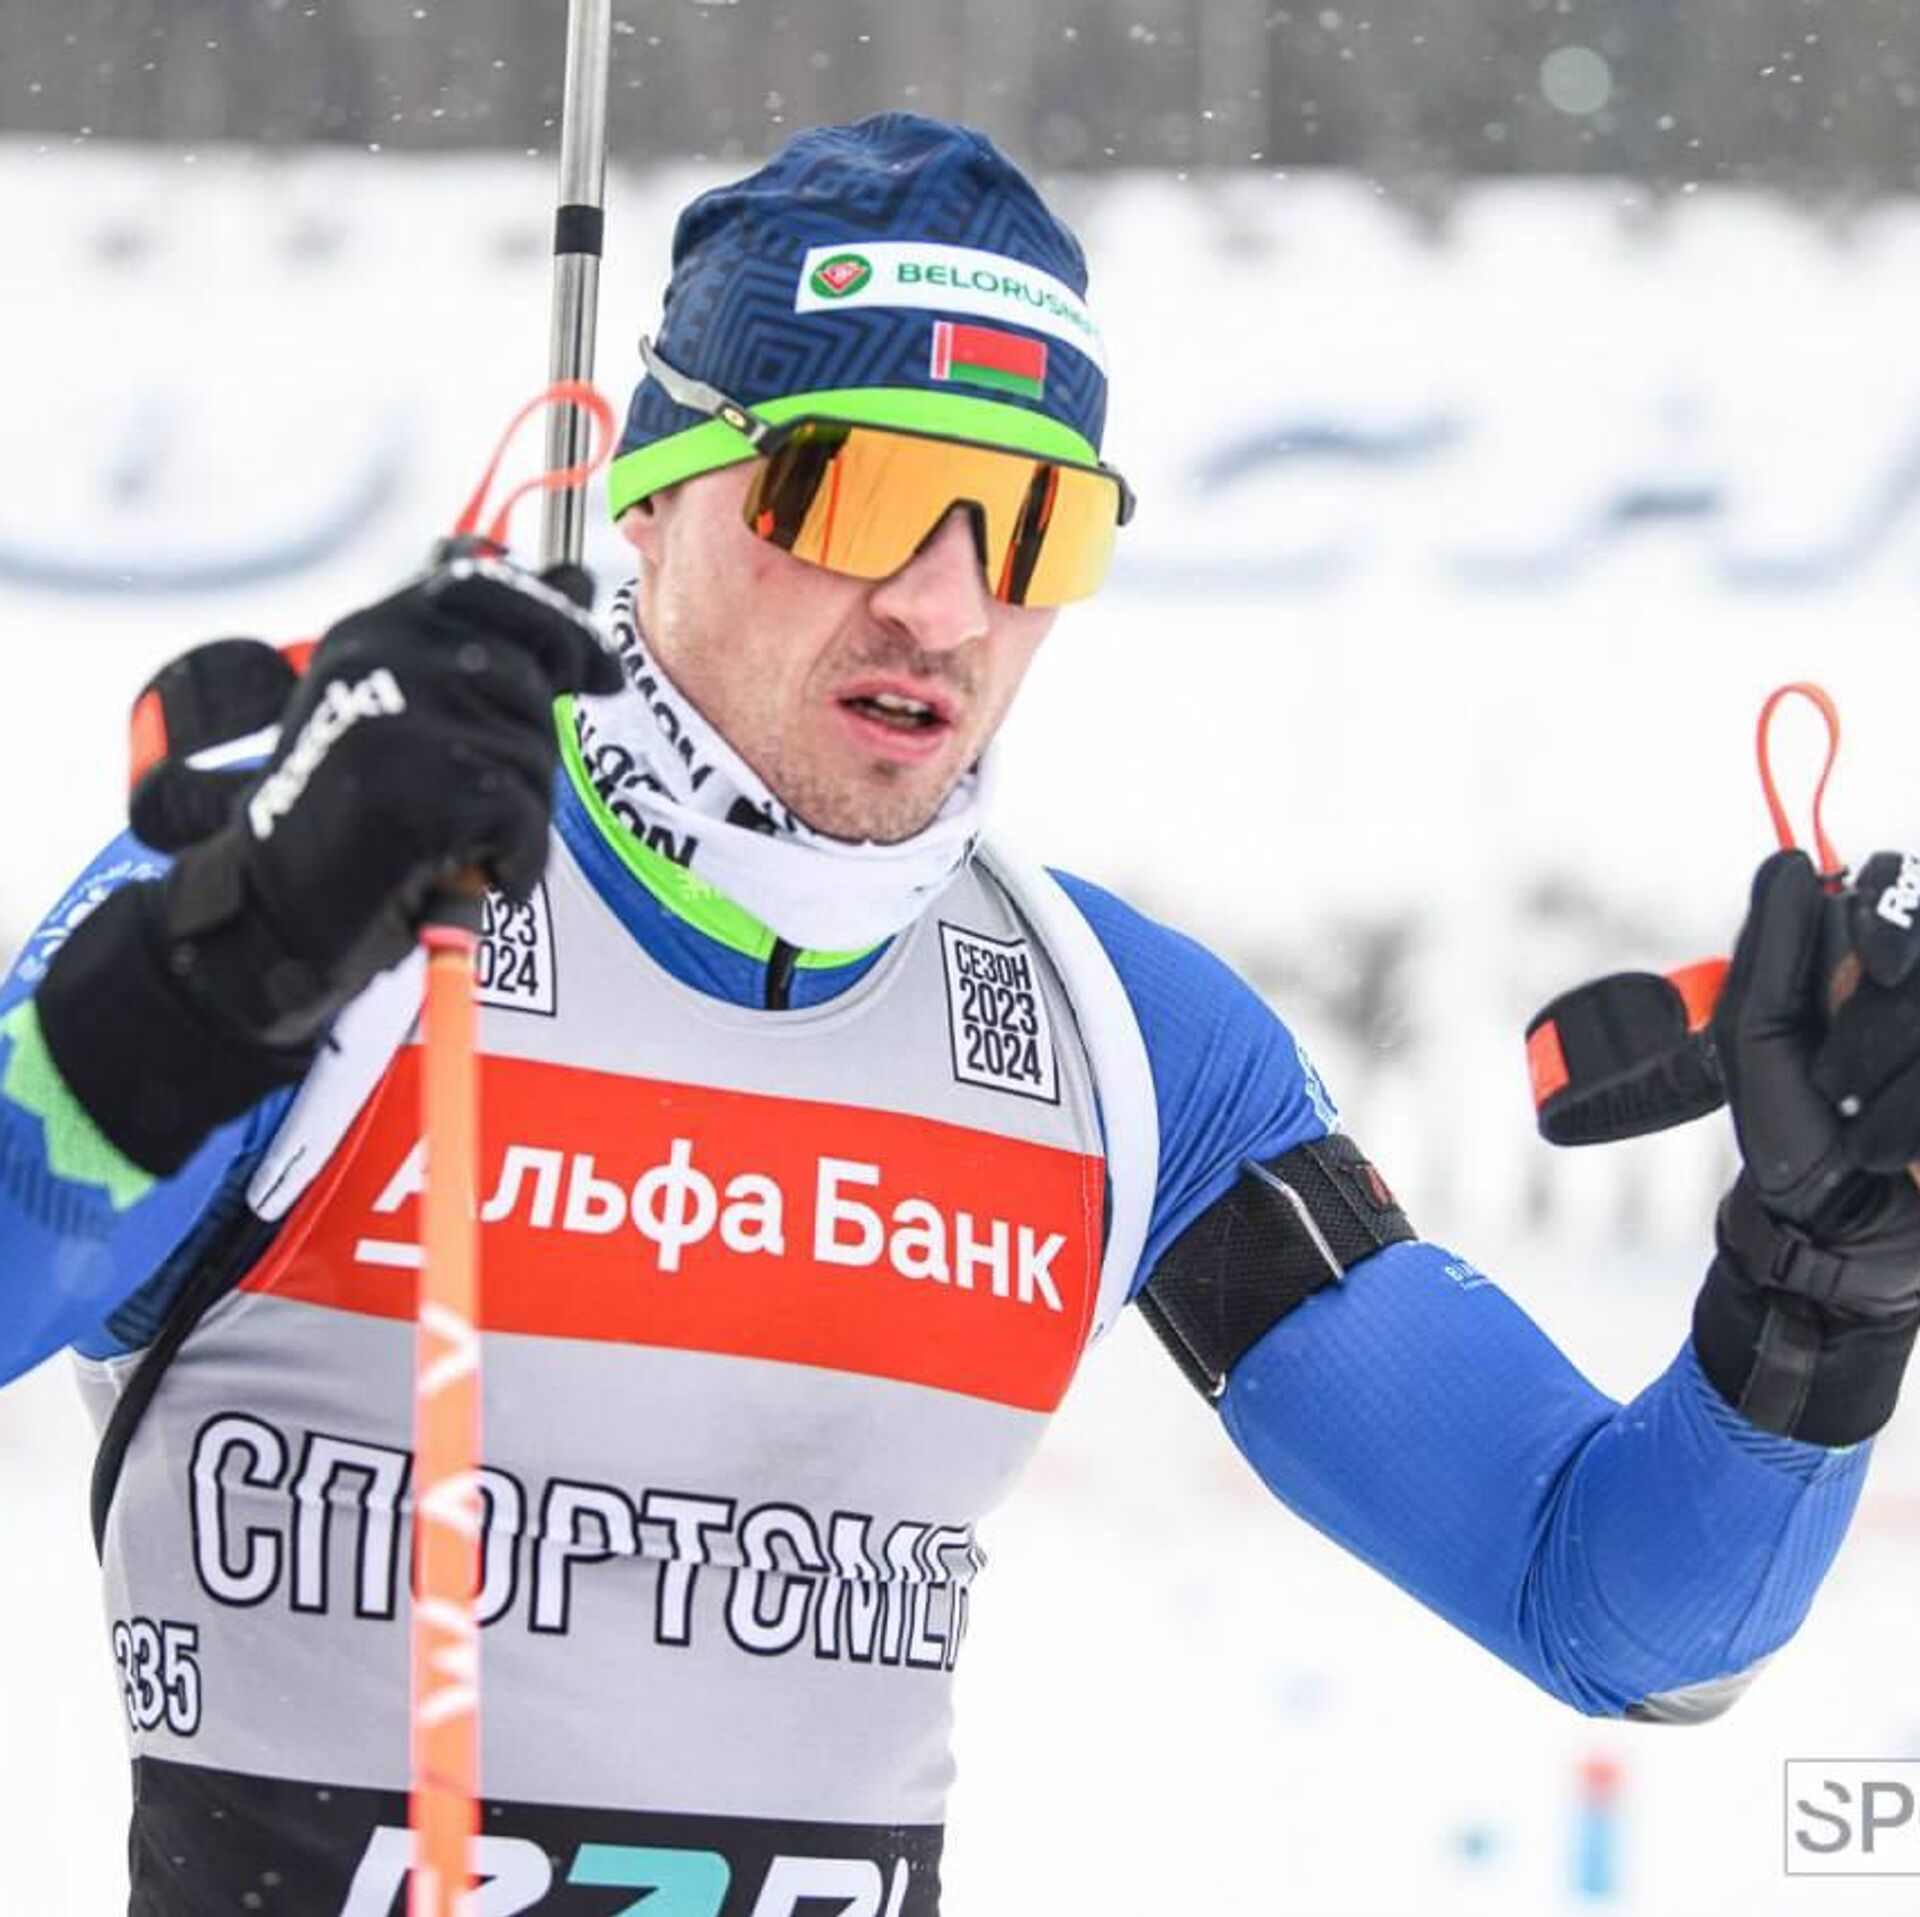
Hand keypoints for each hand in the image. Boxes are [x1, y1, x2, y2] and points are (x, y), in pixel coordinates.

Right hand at [36, 555, 620, 1172]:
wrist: (276, 915)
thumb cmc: (355, 819)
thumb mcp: (404, 710)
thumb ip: (479, 648)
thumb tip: (577, 578)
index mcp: (372, 629)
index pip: (489, 582)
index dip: (560, 624)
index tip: (598, 675)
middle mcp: (377, 657)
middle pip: (531, 679)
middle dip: (533, 749)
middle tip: (483, 800)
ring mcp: (394, 720)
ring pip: (534, 753)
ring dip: (523, 813)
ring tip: (459, 839)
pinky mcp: (415, 791)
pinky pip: (525, 818)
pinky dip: (520, 860)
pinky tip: (479, 875)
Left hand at [1696, 849, 1919, 1440]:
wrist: (1839, 1239)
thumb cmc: (1794, 1136)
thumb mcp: (1759, 1039)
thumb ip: (1774, 950)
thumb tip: (1793, 860)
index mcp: (1879, 966)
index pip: (1906, 889)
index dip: (1899, 917)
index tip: (1880, 962)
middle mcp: (1916, 991)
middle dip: (1882, 1023)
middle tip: (1839, 1081)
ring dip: (1897, 1083)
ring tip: (1861, 1125)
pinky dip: (1909, 1122)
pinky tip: (1890, 1154)